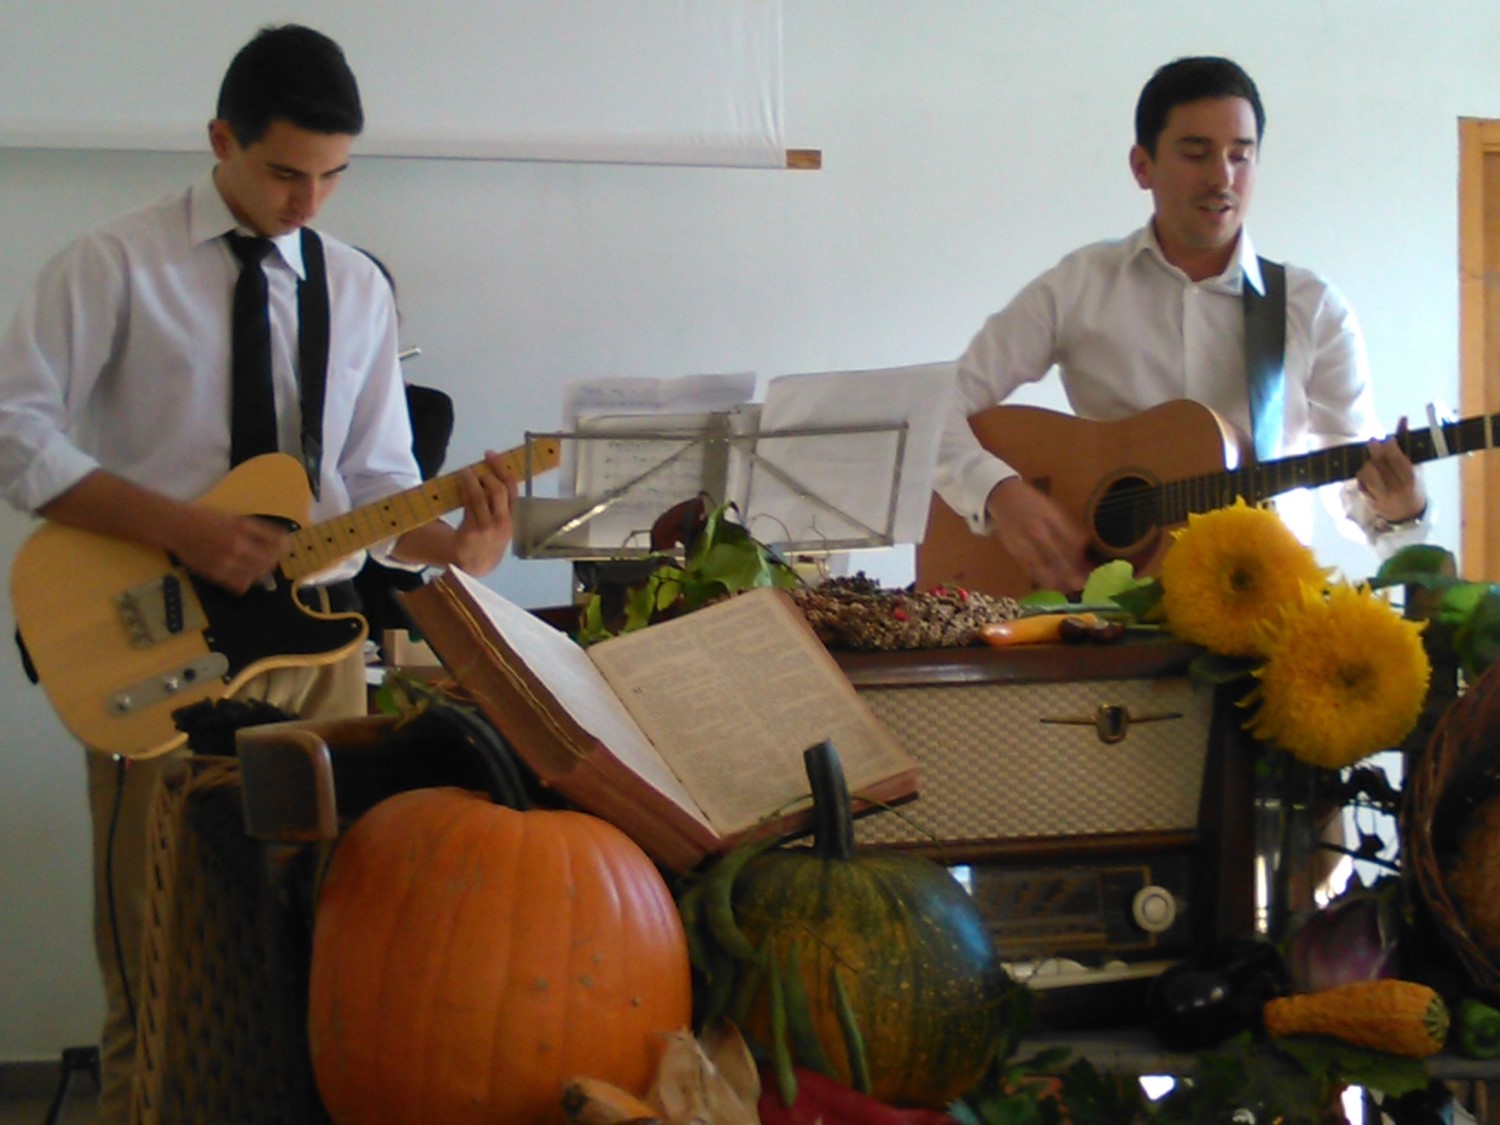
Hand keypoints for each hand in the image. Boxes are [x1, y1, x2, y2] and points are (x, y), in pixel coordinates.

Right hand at [168, 507, 287, 594]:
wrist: (176, 526)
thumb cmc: (202, 518)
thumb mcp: (231, 516)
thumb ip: (251, 528)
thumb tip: (273, 538)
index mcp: (243, 527)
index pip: (275, 539)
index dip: (284, 544)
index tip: (285, 545)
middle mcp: (238, 544)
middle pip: (270, 559)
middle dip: (275, 559)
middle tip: (274, 558)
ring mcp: (227, 560)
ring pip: (258, 574)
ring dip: (263, 572)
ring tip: (261, 568)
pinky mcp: (217, 573)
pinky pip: (241, 584)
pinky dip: (247, 581)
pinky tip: (246, 576)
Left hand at [447, 450, 517, 575]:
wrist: (473, 565)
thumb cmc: (486, 540)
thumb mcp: (500, 526)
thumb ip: (498, 506)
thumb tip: (488, 474)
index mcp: (512, 519)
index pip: (512, 490)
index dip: (502, 469)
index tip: (491, 455)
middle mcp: (503, 523)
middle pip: (499, 490)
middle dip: (489, 473)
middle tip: (478, 466)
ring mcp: (488, 528)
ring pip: (482, 496)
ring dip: (473, 480)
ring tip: (466, 473)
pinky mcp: (472, 531)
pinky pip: (469, 505)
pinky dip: (465, 490)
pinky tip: (460, 485)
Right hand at [985, 477, 1090, 592]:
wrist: (1003, 498)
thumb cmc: (1034, 503)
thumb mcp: (1055, 507)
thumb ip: (1069, 526)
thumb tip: (1086, 548)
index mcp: (1052, 517)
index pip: (1073, 540)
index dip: (1084, 556)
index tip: (1093, 566)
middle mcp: (1039, 531)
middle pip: (1060, 557)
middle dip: (1074, 573)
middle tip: (1086, 584)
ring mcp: (1026, 543)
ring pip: (1045, 567)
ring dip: (1060, 580)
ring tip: (1072, 589)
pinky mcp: (1016, 553)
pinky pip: (1032, 570)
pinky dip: (1044, 580)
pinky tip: (1054, 587)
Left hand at [1357, 417, 1425, 524]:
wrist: (1408, 514)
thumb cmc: (1413, 485)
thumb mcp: (1415, 466)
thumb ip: (1406, 443)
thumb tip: (1402, 419)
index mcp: (1410, 478)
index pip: (1396, 458)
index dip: (1389, 446)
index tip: (1388, 439)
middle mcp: (1396, 488)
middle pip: (1379, 464)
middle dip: (1374, 450)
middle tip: (1373, 441)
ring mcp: (1382, 496)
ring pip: (1366, 473)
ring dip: (1366, 463)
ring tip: (1371, 460)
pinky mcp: (1369, 501)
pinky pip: (1360, 484)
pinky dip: (1361, 475)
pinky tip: (1367, 472)